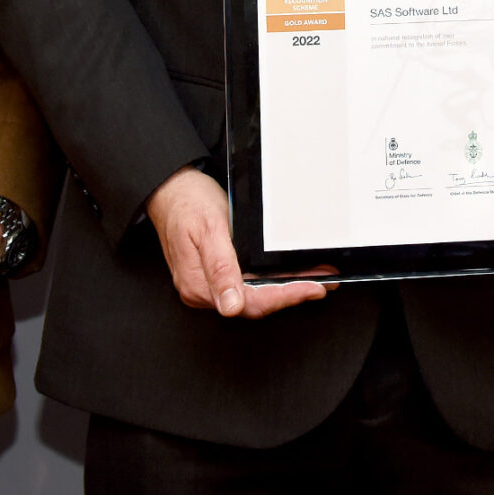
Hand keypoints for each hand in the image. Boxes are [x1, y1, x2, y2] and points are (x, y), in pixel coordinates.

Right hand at [142, 167, 332, 318]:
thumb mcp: (208, 230)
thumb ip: (221, 269)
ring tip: (316, 278)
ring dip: (286, 287)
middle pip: (256, 303)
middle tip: (324, 283)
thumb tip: (231, 306)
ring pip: (255, 294)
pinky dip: (273, 279)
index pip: (250, 303)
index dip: (285, 297)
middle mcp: (204, 290)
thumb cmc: (186, 204)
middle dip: (293, 294)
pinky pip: (249, 283)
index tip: (313, 289)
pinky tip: (290, 273)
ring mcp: (210, 283)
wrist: (169, 189)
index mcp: (199, 285)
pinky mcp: (216, 274)